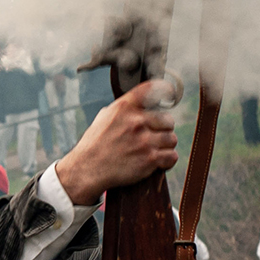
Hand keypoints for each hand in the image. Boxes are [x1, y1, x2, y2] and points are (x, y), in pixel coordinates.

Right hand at [55, 84, 180, 205]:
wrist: (87, 170)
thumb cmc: (94, 145)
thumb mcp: (103, 118)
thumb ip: (122, 110)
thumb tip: (139, 104)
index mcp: (124, 107)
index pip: (152, 89)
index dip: (165, 89)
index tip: (170, 93)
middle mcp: (136, 121)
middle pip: (168, 120)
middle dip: (163, 129)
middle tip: (154, 136)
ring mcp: (144, 141)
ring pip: (172, 139)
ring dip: (165, 146)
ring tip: (154, 150)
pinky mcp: (150, 159)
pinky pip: (172, 156)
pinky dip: (167, 160)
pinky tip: (159, 162)